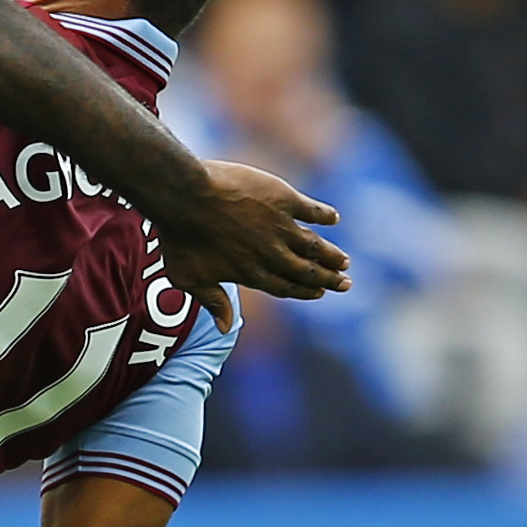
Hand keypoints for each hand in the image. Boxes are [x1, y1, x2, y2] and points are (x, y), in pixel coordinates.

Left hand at [154, 159, 344, 328]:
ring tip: (345, 261)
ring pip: (315, 245)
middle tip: (346, 283)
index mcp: (251, 273)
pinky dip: (325, 215)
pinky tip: (334, 218)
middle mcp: (271, 254)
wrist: (185, 196)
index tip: (318, 293)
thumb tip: (225, 329)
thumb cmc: (180, 238)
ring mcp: (280, 226)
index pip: (285, 287)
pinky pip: (312, 210)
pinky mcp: (283, 199)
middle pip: (306, 271)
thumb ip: (212, 301)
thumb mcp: (188, 278)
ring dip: (332, 254)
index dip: (304, 291)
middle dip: (328, 279)